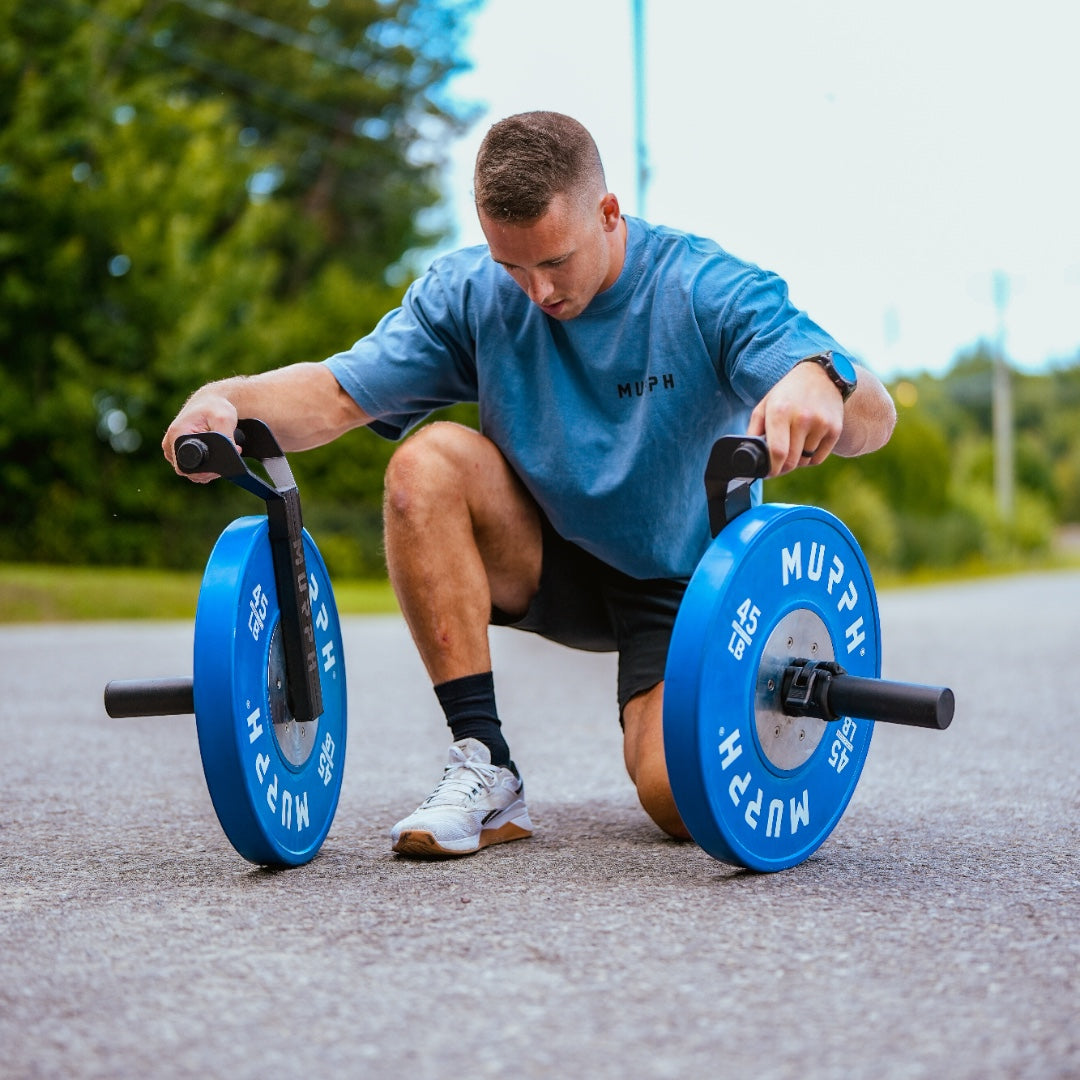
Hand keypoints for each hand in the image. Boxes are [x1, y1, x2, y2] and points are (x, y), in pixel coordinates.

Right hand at [161, 391, 240, 482]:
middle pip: (189, 472)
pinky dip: (205, 466)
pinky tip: (216, 456)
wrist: (210, 401)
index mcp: (177, 435)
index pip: (186, 468)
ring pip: (191, 471)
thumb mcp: (225, 419)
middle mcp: (170, 443)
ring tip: (223, 454)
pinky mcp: (178, 451)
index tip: (221, 465)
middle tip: (226, 457)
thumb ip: (228, 438)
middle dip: (210, 470)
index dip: (205, 472)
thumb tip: (231, 456)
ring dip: (209, 468)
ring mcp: (173, 448)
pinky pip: (192, 467)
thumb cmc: (216, 407)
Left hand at [747, 361, 845, 475]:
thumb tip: (750, 456)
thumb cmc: (787, 394)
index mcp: (780, 412)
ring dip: (797, 460)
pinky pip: (818, 459)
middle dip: (782, 468)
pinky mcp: (834, 429)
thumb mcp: (765, 406)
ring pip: (805, 461)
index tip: (769, 473)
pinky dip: (810, 458)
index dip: (772, 469)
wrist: (822, 376)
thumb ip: (754, 431)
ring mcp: (821, 424)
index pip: (777, 452)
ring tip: (794, 444)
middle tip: (778, 463)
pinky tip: (807, 444)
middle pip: (791, 461)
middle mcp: (802, 418)